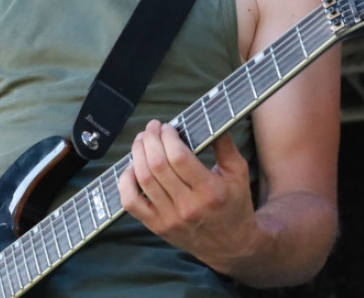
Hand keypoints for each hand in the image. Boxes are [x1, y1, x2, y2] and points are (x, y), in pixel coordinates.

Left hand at [118, 120, 260, 273]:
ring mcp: (170, 218)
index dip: (167, 137)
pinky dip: (125, 181)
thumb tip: (208, 118)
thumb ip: (225, 145)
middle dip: (150, 139)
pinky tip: (131, 167)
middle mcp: (189, 206)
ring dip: (137, 154)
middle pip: (157, 165)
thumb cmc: (234, 204)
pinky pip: (130, 202)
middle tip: (152, 128)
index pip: (179, 158)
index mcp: (211, 191)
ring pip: (143, 179)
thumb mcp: (239, 173)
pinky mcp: (157, 226)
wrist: (231, 246)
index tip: (167, 127)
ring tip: (142, 140)